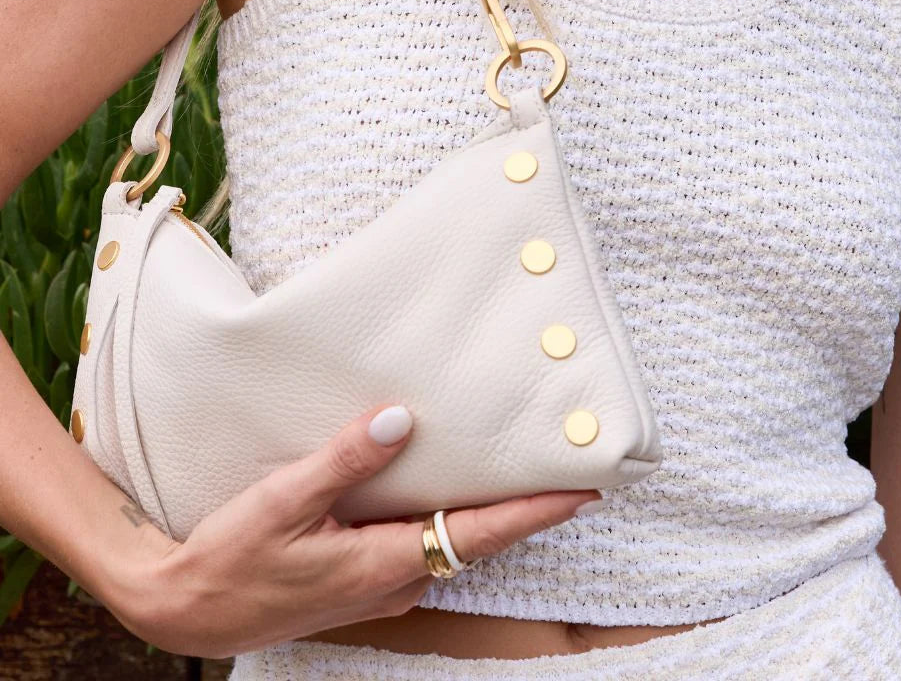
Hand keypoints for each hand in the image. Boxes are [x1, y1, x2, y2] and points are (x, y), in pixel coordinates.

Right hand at [127, 405, 599, 657]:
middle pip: (474, 538)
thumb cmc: (231, 560)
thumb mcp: (282, 502)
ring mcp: (381, 585)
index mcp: (384, 564)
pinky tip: (433, 478)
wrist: (187, 609)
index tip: (584, 490)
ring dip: (478, 506)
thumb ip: (344, 460)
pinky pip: (418, 541)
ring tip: (506, 459)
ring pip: (446, 539)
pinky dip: (438, 512)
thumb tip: (399, 420)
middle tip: (559, 462)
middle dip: (520, 505)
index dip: (535, 513)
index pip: (480, 535)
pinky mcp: (364, 579)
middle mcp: (395, 581)